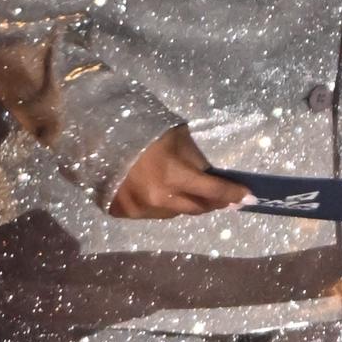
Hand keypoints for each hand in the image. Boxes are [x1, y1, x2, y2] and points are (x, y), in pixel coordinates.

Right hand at [109, 125, 253, 219]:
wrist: (93, 131)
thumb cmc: (139, 127)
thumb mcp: (176, 136)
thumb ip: (195, 160)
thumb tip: (209, 175)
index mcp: (173, 176)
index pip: (213, 191)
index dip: (233, 193)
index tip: (248, 197)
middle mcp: (157, 199)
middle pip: (197, 208)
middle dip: (214, 202)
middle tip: (225, 198)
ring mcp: (138, 209)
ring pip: (174, 214)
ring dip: (184, 203)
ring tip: (185, 190)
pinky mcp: (121, 213)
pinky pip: (151, 214)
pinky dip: (160, 205)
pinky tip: (158, 191)